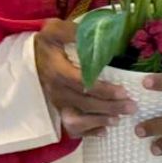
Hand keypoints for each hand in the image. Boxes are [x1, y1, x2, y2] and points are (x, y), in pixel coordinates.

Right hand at [35, 19, 134, 137]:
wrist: (30, 57)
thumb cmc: (47, 43)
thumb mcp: (55, 30)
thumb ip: (73, 31)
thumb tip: (98, 33)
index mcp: (57, 71)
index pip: (81, 84)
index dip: (102, 90)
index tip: (123, 91)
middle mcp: (57, 91)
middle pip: (84, 104)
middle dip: (109, 107)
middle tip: (131, 107)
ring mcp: (57, 103)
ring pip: (77, 120)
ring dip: (99, 121)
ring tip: (119, 120)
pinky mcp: (59, 110)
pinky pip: (71, 128)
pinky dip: (88, 132)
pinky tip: (104, 131)